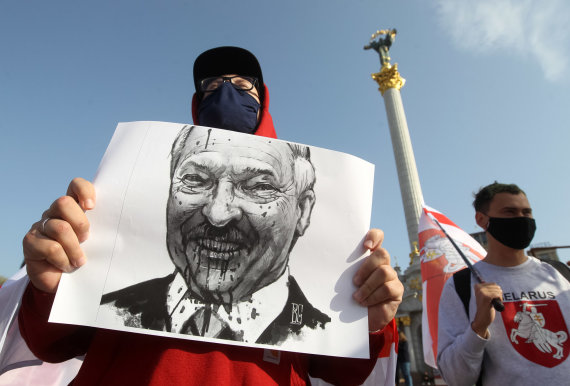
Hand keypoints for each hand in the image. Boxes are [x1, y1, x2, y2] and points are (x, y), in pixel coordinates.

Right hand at [22, 178, 94, 292]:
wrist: (61, 281)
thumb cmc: (83, 256)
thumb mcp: (95, 241)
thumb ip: (101, 227)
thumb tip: (121, 224)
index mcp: (73, 207)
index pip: (76, 185)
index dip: (84, 191)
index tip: (92, 207)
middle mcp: (54, 212)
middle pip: (64, 203)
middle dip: (80, 223)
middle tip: (86, 239)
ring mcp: (41, 226)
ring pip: (60, 228)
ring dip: (74, 248)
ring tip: (79, 261)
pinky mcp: (30, 242)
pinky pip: (51, 247)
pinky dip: (63, 259)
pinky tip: (67, 266)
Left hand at [352, 229, 402, 331]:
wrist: (361, 318)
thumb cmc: (351, 295)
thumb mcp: (347, 281)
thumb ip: (347, 270)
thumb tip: (332, 262)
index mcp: (370, 256)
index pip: (378, 236)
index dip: (374, 236)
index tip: (365, 246)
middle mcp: (383, 263)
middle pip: (382, 253)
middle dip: (366, 267)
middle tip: (355, 281)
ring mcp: (392, 276)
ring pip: (384, 272)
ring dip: (368, 286)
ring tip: (357, 297)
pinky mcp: (397, 290)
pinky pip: (388, 288)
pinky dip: (373, 296)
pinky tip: (365, 303)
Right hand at [471, 282, 502, 337]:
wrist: (481, 319)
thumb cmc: (485, 308)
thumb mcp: (485, 296)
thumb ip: (489, 290)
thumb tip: (498, 287)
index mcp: (477, 286)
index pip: (493, 284)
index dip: (496, 292)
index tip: (491, 299)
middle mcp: (478, 287)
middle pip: (496, 286)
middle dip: (498, 295)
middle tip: (492, 302)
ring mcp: (481, 292)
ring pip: (498, 290)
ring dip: (499, 298)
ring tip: (492, 303)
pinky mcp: (485, 297)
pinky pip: (497, 295)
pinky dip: (499, 300)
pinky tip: (494, 305)